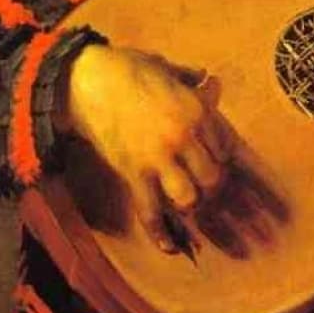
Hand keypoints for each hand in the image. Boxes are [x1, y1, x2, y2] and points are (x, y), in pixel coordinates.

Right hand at [54, 43, 232, 251]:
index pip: (225, 147)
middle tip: (203, 188)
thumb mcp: (166, 66)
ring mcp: (158, 157)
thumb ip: (188, 76)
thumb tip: (204, 76)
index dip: (222, 159)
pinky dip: (160, 234)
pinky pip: (151, 212)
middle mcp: (183, 137)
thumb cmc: (128, 68)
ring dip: (190, 207)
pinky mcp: (132, 173)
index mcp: (196, 110)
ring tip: (187, 206)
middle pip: (213, 177)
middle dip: (212, 188)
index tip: (216, 163)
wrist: (88, 79)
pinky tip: (169, 247)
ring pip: (188, 198)